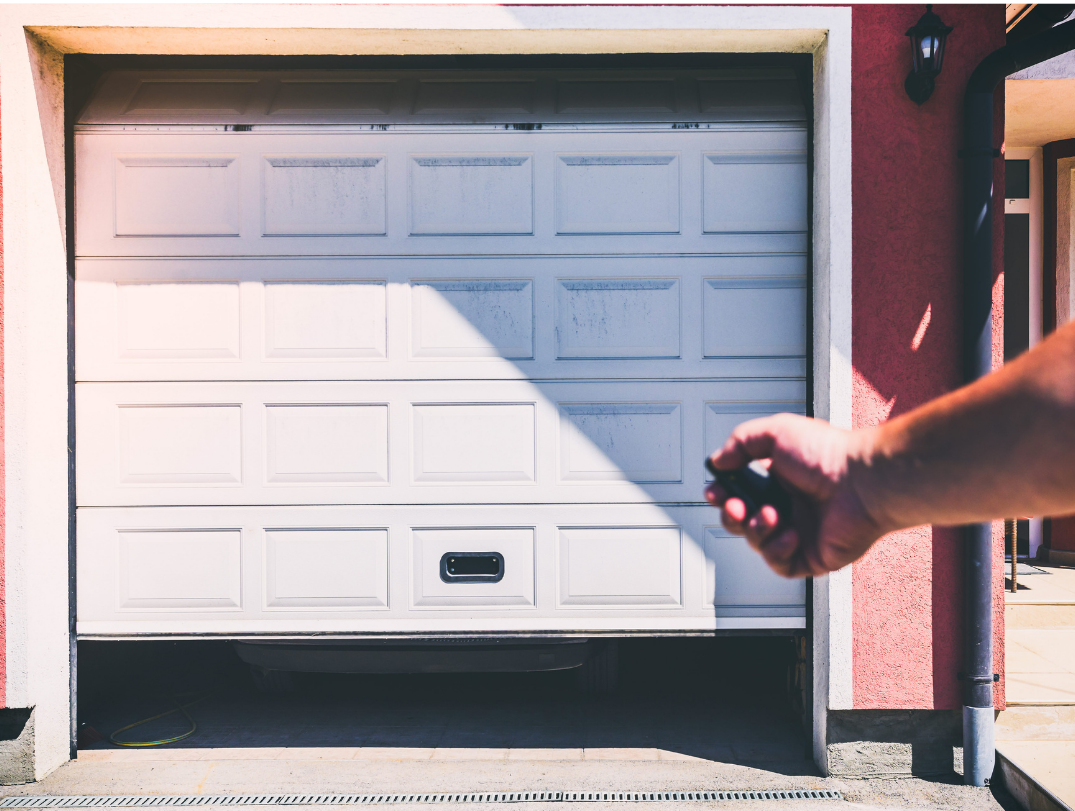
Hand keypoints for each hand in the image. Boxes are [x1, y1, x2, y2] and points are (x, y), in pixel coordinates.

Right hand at [704, 414, 887, 577]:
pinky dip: (777, 551)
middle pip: (741, 520)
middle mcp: (788, 506)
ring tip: (772, 515)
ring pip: (756, 542)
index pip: (739, 491)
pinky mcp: (811, 556)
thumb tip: (718, 461)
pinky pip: (780, 565)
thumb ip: (740, 442)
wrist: (862, 483)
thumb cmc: (828, 455)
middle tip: (737, 506)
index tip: (715, 490)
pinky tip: (791, 534)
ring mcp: (800, 532)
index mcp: (779, 479)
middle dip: (731, 515)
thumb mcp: (776, 432)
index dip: (722, 493)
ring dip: (756, 530)